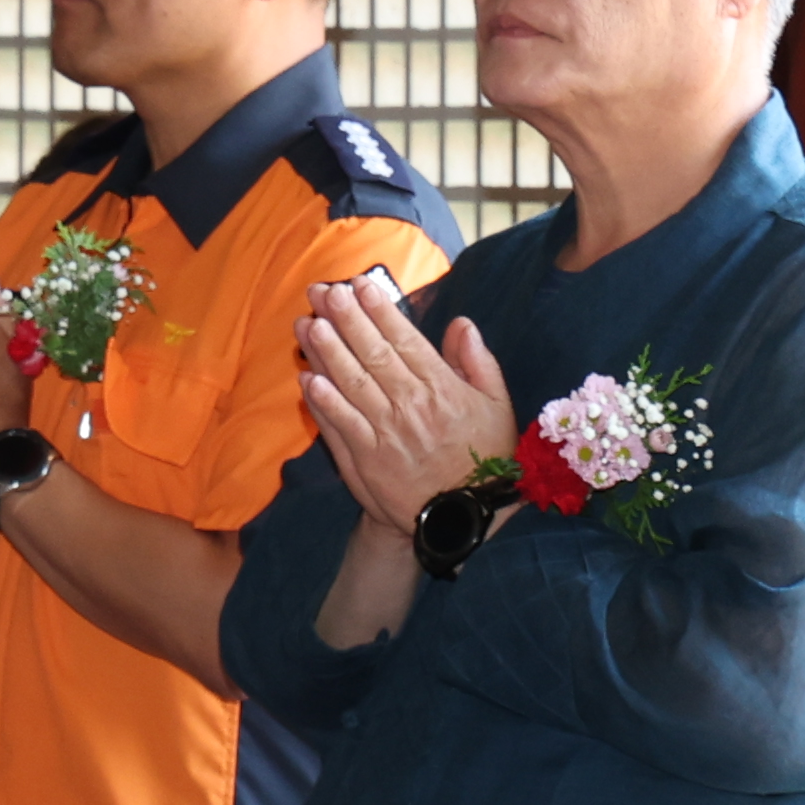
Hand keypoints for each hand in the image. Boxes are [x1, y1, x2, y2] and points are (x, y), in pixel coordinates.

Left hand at [291, 279, 514, 530]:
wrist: (463, 519)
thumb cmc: (483, 456)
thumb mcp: (497, 405)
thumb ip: (478, 362)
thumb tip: (461, 324)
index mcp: (442, 389)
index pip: (405, 341)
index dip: (379, 311)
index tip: (360, 285)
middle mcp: (410, 407)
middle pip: (372, 355)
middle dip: (345, 320)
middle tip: (323, 292)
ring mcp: (384, 434)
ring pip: (350, 385)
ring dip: (326, 353)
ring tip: (307, 324)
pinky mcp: (365, 461)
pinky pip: (340, 426)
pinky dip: (323, 403)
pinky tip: (307, 379)